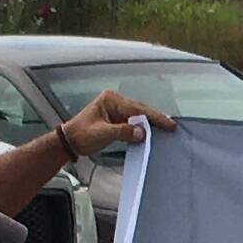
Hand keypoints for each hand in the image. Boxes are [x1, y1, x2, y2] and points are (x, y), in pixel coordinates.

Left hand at [60, 90, 176, 157]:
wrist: (70, 142)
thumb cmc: (81, 135)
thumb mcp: (102, 133)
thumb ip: (122, 131)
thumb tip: (141, 132)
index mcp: (111, 100)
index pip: (137, 108)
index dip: (154, 117)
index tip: (168, 124)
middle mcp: (115, 102)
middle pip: (140, 110)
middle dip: (155, 118)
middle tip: (172, 126)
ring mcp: (116, 110)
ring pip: (138, 115)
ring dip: (151, 123)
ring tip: (166, 129)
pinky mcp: (116, 119)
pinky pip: (134, 122)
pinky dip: (143, 127)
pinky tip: (152, 132)